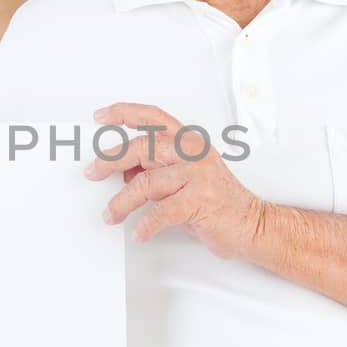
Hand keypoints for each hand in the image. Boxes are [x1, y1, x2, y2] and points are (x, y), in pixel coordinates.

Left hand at [87, 103, 264, 258]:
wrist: (253, 224)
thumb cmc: (218, 201)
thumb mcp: (185, 177)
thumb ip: (157, 168)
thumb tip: (122, 170)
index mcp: (189, 142)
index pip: (153, 118)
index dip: (125, 113)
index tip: (101, 115)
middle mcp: (193, 153)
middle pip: (142, 148)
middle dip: (110, 160)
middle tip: (92, 172)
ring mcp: (198, 176)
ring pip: (146, 183)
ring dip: (121, 202)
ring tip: (110, 214)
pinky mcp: (200, 201)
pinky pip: (161, 212)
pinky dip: (145, 225)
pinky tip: (139, 233)